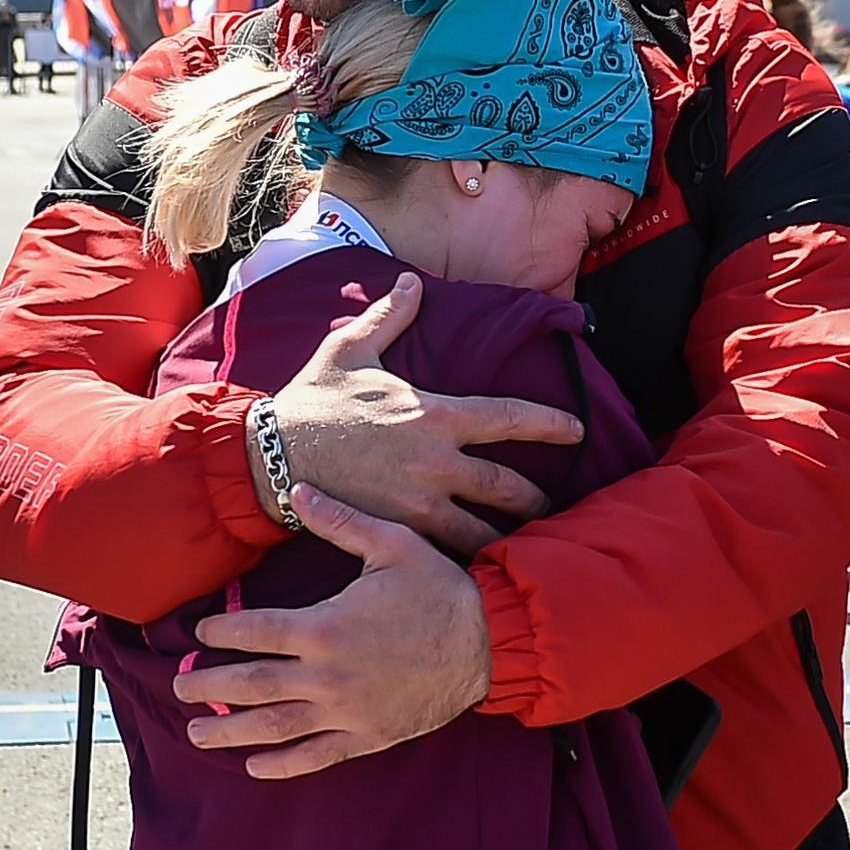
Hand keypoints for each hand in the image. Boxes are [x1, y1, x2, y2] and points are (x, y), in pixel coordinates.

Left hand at [175, 485, 491, 776]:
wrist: (490, 641)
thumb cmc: (439, 587)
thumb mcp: (390, 543)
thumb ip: (338, 519)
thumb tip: (296, 486)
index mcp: (324, 627)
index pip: (253, 632)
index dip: (220, 634)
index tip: (198, 635)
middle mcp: (327, 675)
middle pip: (252, 684)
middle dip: (209, 687)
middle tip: (178, 690)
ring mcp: (347, 711)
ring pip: (275, 726)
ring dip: (231, 731)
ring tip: (198, 734)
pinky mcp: (369, 735)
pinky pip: (318, 755)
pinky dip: (283, 764)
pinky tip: (255, 765)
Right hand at [266, 272, 582, 555]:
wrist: (271, 454)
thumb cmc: (313, 400)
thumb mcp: (350, 349)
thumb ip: (390, 316)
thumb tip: (413, 282)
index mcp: (435, 414)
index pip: (510, 418)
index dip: (551, 423)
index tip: (577, 430)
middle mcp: (438, 462)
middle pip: (510, 487)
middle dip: (539, 498)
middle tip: (555, 506)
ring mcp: (420, 502)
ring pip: (485, 529)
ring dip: (512, 537)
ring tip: (529, 544)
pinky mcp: (399, 531)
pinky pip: (447, 550)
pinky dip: (469, 558)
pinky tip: (484, 567)